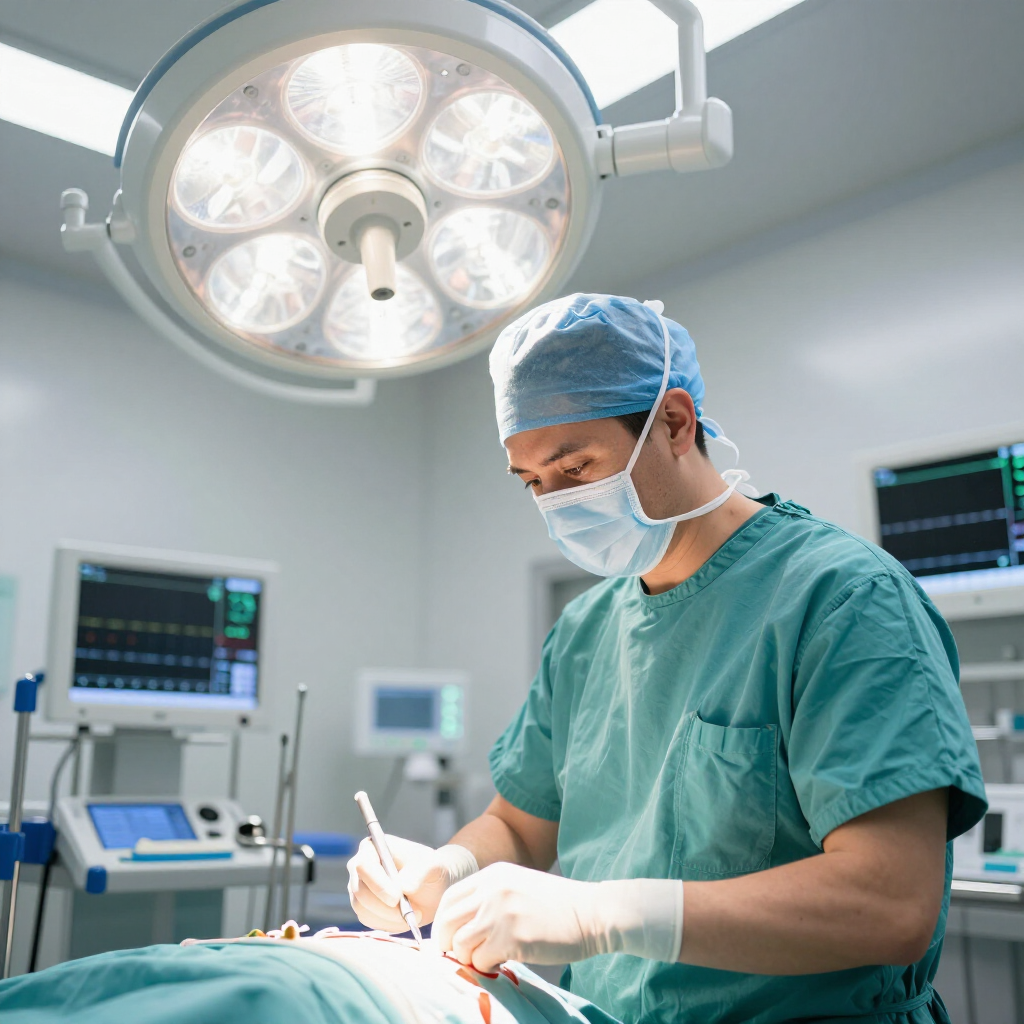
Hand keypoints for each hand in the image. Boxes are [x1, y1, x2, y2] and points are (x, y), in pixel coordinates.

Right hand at [347, 836, 477, 931]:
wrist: (433, 888)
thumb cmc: (430, 869)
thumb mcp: (432, 865)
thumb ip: (419, 872)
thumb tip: (403, 886)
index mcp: (372, 847)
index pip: (363, 865)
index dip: (377, 883)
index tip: (397, 897)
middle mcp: (360, 867)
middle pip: (359, 891)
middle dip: (384, 906)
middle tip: (410, 912)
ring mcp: (359, 889)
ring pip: (363, 909)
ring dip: (390, 917)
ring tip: (415, 914)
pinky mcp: (364, 908)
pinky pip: (370, 921)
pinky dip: (390, 924)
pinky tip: (407, 918)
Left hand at [432, 862, 683, 971]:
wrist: (593, 913)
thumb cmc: (558, 906)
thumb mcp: (519, 887)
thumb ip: (490, 897)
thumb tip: (460, 927)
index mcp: (493, 875)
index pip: (448, 899)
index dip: (443, 923)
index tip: (449, 938)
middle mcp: (492, 891)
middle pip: (447, 922)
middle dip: (448, 944)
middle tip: (461, 956)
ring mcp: (501, 914)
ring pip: (460, 945)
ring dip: (469, 958)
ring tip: (487, 958)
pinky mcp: (512, 938)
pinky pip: (480, 961)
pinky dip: (487, 967)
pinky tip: (503, 961)